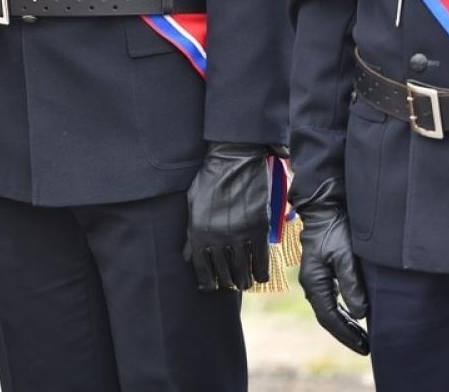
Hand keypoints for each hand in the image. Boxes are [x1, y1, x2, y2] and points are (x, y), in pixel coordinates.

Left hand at [183, 142, 272, 290]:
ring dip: (244, 281)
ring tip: (244, 282)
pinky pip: (261, 260)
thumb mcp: (192, 206)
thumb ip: (190, 233)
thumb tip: (186, 257)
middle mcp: (218, 238)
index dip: (207, 282)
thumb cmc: (209, 181)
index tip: (210, 287)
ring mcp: (240, 235)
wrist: (234, 161)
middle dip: (227, 283)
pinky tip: (260, 276)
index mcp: (199, 232)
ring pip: (243, 271)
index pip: (202, 268)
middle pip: (224, 274)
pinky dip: (261, 272)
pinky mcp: (258, 229)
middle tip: (231, 284)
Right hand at [294, 179, 369, 354]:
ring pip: (329, 309)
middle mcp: (312, 282)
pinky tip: (355, 315)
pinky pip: (331, 298)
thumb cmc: (335, 228)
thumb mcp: (346, 255)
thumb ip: (351, 284)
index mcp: (314, 281)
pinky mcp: (322, 270)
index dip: (346, 335)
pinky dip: (343, 311)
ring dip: (345, 324)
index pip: (329, 317)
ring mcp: (316, 277)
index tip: (364, 347)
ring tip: (362, 337)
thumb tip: (360, 314)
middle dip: (345, 334)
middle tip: (366, 348)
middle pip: (327, 317)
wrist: (325, 206)